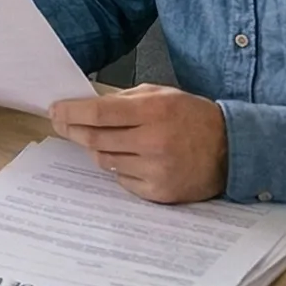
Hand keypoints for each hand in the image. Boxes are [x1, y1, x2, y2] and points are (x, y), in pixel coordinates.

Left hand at [50, 86, 229, 203]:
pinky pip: (122, 179)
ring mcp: (156, 169)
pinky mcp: (159, 191)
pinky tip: (131, 158)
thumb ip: (124, 100)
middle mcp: (153, 141)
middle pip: (95, 139)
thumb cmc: (192, 117)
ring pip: (105, 160)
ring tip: (107, 139)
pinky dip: (119, 168)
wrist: (230, 149)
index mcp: (153, 111)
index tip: (55, 111)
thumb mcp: (161, 94)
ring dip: (99, 149)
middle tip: (63, 124)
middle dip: (74, 131)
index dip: (71, 113)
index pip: (98, 113)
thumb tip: (85, 106)